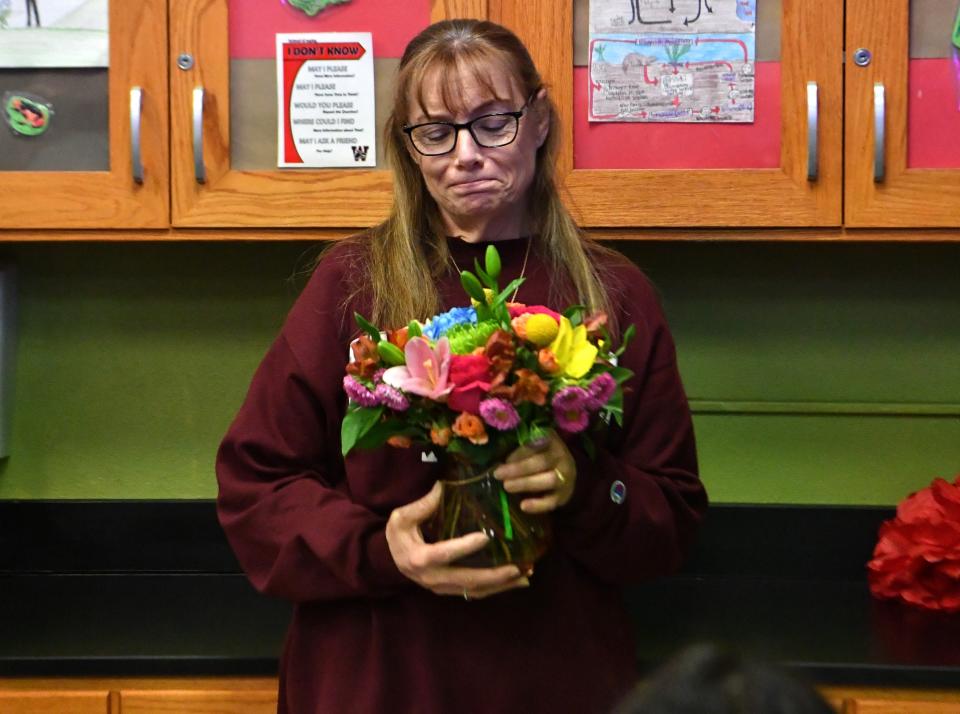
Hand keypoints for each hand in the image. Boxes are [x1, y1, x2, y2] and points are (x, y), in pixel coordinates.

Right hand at [386, 482, 530, 599]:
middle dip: (494, 576)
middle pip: (467, 580)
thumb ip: (422, 505)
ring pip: (474, 591)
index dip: (464, 547)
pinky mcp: (450, 590)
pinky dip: (496, 588)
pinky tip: (515, 581)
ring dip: (501, 585)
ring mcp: (442, 588)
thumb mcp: (401, 517)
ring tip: (525, 575)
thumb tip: (442, 487)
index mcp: (420, 558)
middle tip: (518, 567)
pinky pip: (475, 593)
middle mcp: (433, 578)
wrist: (389, 561)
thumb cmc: (397, 536)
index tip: (485, 537)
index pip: (444, 553)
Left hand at [495, 431, 576, 512]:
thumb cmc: (539, 455)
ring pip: (550, 480)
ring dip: (526, 483)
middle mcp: (562, 457)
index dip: (519, 452)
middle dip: (519, 468)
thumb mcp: (531, 446)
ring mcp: (566, 477)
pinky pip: (553, 501)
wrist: (563, 470)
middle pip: (542, 462)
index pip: (536, 444)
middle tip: (498, 474)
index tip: (504, 460)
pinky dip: (538, 505)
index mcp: (552, 440)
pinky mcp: (564, 495)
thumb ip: (519, 450)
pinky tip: (523, 506)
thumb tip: (501, 462)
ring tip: (507, 486)